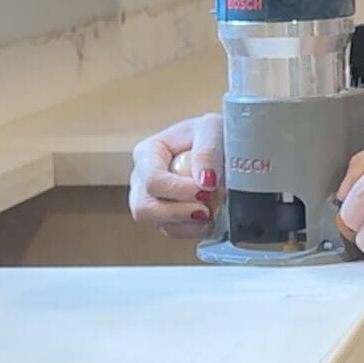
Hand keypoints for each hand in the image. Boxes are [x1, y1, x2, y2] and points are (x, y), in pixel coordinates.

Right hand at [129, 114, 223, 238]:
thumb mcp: (211, 129)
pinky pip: (175, 233)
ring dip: (191, 223)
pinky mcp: (167, 218)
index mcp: (147, 154)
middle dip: (179, 213)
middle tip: (206, 207)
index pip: (152, 180)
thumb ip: (207, 152)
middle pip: (145, 209)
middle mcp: (143, 180)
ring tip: (212, 209)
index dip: (179, 190)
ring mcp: (153, 202)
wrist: (220, 146)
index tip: (206, 190)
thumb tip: (205, 181)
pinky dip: (195, 230)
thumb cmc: (210, 133)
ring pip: (161, 225)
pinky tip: (210, 216)